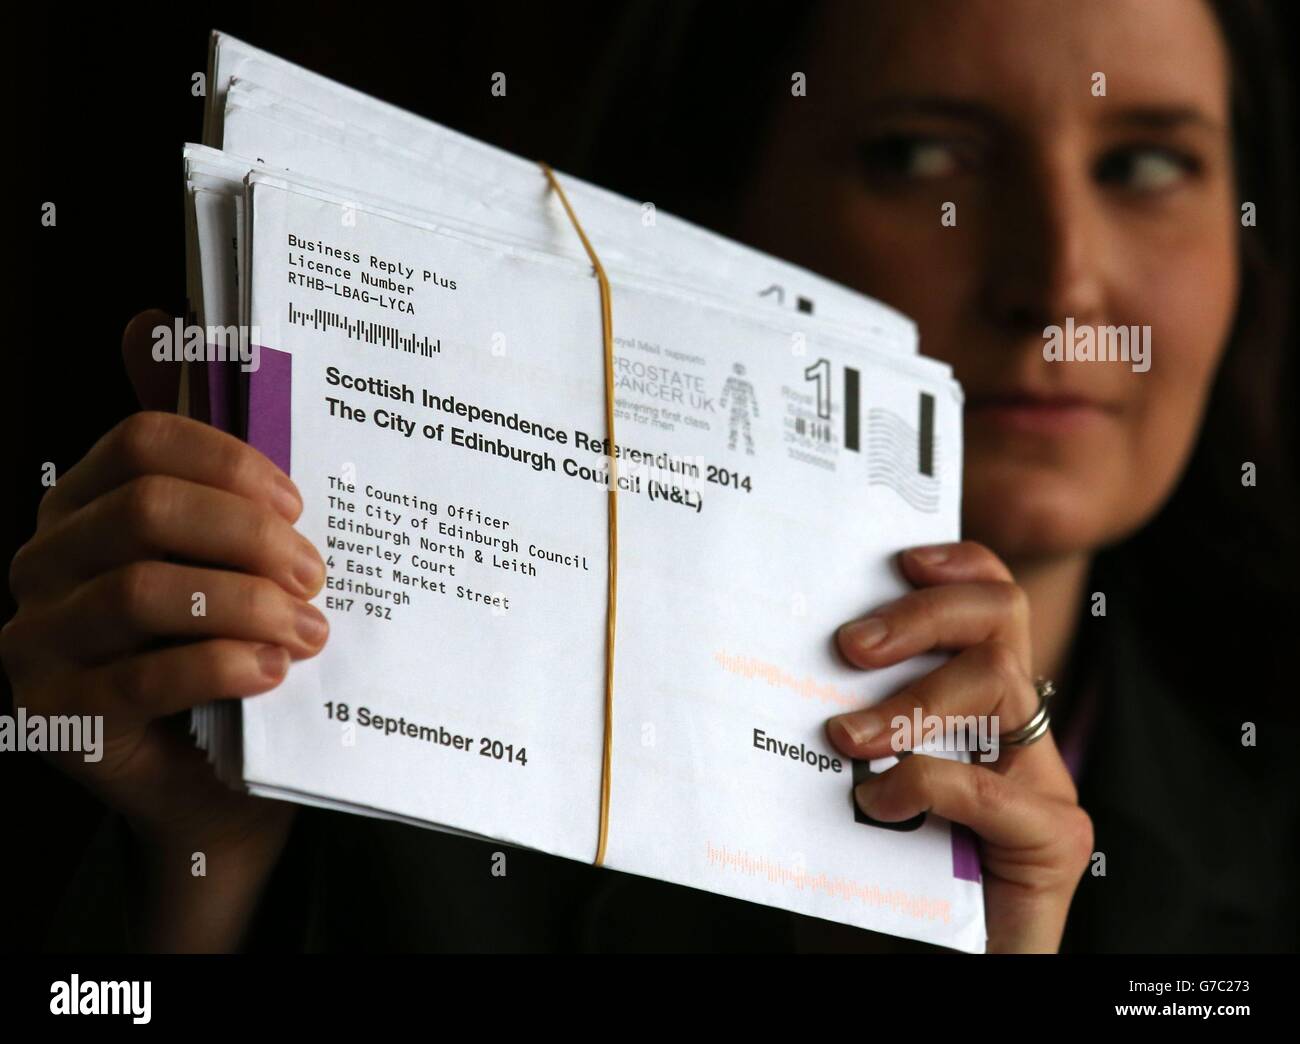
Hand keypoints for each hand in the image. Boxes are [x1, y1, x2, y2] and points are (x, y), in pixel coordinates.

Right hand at [2, 311, 328, 947]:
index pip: (142, 441)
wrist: (211, 782)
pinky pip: (142, 675)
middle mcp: (45, 559)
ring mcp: (36, 636)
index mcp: (85, 504)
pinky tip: (272, 671)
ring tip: (308, 630)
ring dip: (246, 605)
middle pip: (148, 510)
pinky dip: (222, 666)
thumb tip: (151, 320)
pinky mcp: (53, 710)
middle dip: (249, 537)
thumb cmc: (228, 650)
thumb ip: (217, 473)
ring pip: (144, 590)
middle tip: (315, 574)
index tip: (297, 504)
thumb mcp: (234, 562)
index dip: (231, 464)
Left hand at [825, 541, 1092, 952]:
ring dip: (911, 703)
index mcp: (969, 707)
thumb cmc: (860, 878)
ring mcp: (1038, 783)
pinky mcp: (1053, 842)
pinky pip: (998, 790)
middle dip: (921, 615)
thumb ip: (835, 720)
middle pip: (997, 621)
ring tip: (846, 740)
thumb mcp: (834, 782)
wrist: (899, 970)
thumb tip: (774, 651)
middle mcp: (1011, 733)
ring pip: (998, 687)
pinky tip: (881, 802)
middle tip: (848, 647)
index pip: (986, 604)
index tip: (898, 558)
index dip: (956, 566)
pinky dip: (931, 783)